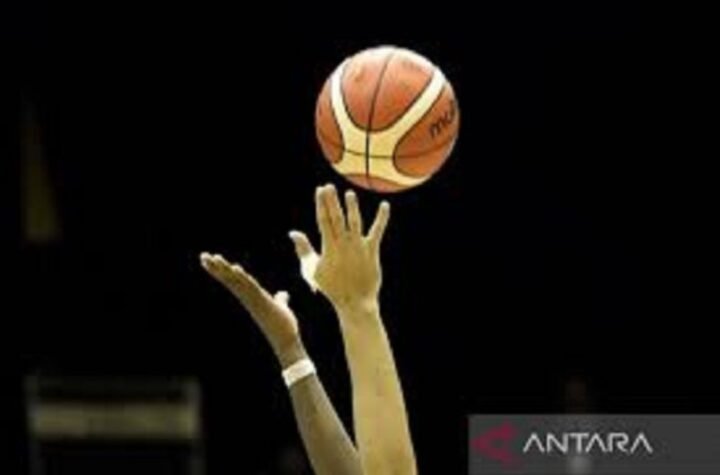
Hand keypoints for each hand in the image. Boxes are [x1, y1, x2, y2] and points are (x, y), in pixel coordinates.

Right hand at [200, 252, 302, 363]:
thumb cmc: (283, 327)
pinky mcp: (261, 304)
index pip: (235, 280)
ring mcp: (253, 301)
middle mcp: (249, 299)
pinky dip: (242, 279)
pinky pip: (250, 288)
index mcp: (252, 297)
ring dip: (225, 270)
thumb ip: (280, 300)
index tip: (213, 259)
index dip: (224, 270)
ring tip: (214, 257)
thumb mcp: (281, 308)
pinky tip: (235, 268)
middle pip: (230, 280)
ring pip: (236, 282)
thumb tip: (283, 294)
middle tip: (203, 256)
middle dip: (216, 268)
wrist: (286, 342)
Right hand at [289, 184, 389, 312]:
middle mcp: (343, 244)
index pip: (323, 220)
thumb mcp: (312, 269)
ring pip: (355, 222)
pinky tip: (385, 206)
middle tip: (329, 186)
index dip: (321, 204)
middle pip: (336, 218)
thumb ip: (303, 249)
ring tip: (350, 194)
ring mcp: (358, 246)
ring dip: (352, 207)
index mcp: (328, 247)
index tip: (320, 190)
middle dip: (332, 201)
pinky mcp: (372, 250)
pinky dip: (382, 218)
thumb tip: (293, 233)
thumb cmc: (331, 287)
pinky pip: (377, 231)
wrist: (354, 301)